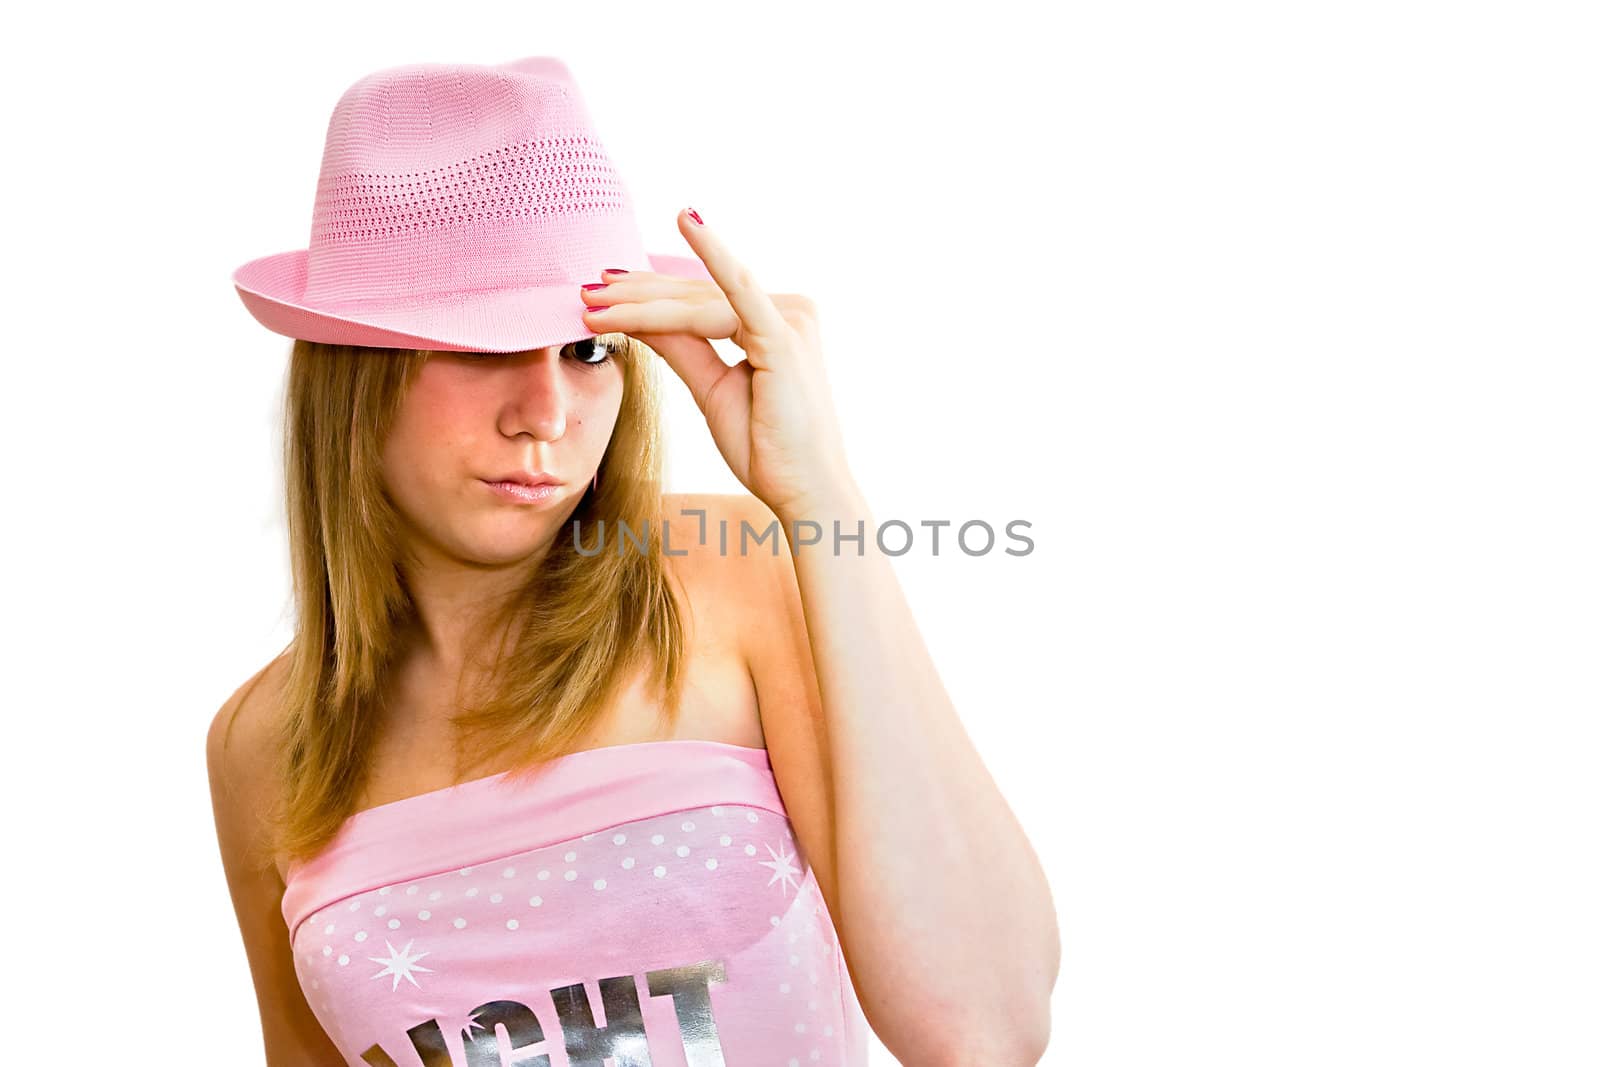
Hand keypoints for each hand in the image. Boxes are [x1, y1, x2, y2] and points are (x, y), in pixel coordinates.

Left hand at [579, 208, 854, 520]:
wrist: (804, 490)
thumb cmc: (768, 448)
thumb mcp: (712, 389)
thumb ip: (681, 348)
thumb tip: (639, 318)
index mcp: (774, 321)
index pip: (700, 302)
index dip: (649, 296)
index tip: (603, 292)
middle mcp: (788, 310)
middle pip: (696, 297)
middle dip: (636, 294)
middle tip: (585, 288)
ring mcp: (789, 318)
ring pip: (700, 304)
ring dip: (642, 301)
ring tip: (595, 299)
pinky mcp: (783, 334)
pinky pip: (737, 292)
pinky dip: (712, 254)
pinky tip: (688, 222)